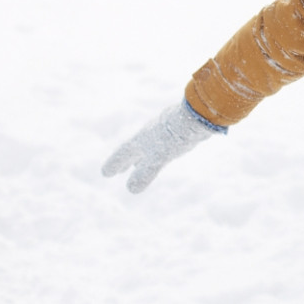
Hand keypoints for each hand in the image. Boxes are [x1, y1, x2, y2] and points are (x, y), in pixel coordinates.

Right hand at [102, 102, 224, 192]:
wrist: (198, 114)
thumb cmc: (175, 135)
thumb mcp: (158, 156)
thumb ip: (145, 172)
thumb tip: (131, 190)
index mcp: (141, 139)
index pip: (123, 154)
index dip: (115, 164)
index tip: (105, 173)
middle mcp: (149, 134)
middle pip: (134, 150)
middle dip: (125, 162)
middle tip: (118, 171)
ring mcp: (163, 132)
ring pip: (147, 147)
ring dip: (140, 157)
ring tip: (137, 164)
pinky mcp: (176, 131)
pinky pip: (161, 143)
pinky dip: (155, 152)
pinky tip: (163, 152)